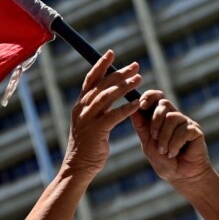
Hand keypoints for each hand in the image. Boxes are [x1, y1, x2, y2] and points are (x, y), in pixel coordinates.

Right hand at [62, 50, 141, 176]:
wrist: (78, 166)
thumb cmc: (88, 145)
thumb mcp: (90, 122)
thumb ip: (98, 108)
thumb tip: (111, 94)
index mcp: (80, 105)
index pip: (90, 79)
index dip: (101, 65)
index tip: (111, 53)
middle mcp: (82, 109)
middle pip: (101, 84)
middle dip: (119, 73)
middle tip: (136, 66)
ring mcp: (87, 120)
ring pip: (107, 96)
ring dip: (124, 86)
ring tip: (139, 80)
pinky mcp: (96, 131)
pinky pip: (114, 116)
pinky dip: (127, 109)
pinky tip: (138, 104)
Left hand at [130, 91, 211, 184]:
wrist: (180, 177)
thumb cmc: (164, 162)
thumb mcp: (148, 144)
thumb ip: (142, 127)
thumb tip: (133, 110)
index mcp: (161, 118)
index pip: (157, 98)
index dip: (149, 96)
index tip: (141, 104)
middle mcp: (175, 117)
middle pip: (164, 104)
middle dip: (155, 121)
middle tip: (154, 138)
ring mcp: (186, 123)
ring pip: (172, 118)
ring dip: (164, 137)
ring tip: (165, 151)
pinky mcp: (196, 131)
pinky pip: (183, 130)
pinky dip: (175, 144)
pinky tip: (174, 153)